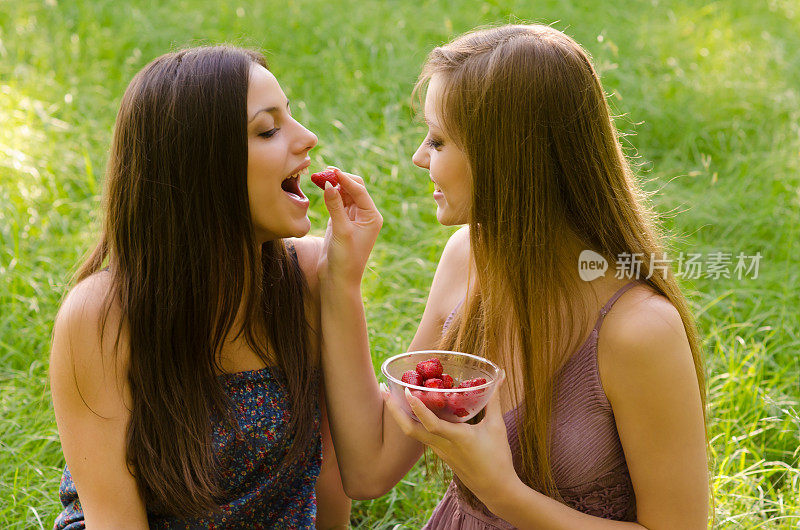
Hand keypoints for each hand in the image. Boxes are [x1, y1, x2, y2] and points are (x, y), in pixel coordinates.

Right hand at [318, 168, 382, 284]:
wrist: (338, 280)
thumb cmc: (345, 259)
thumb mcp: (341, 231)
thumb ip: (335, 206)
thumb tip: (329, 183)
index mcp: (372, 217)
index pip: (359, 191)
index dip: (345, 179)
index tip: (330, 171)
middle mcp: (365, 215)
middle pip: (354, 188)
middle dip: (339, 179)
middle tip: (322, 173)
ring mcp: (352, 218)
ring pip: (344, 194)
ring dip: (333, 185)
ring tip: (318, 178)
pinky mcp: (341, 222)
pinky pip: (337, 202)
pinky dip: (329, 195)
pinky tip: (321, 189)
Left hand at [381, 373, 520, 508]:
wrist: (495, 489)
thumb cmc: (498, 458)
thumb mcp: (496, 427)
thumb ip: (494, 401)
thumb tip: (499, 377)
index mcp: (456, 438)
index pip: (430, 424)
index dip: (417, 408)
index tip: (406, 391)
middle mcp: (442, 445)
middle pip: (409, 430)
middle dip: (393, 410)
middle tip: (382, 389)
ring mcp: (439, 451)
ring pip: (412, 433)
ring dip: (399, 415)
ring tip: (390, 395)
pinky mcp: (440, 453)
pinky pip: (421, 436)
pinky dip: (412, 421)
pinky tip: (411, 409)